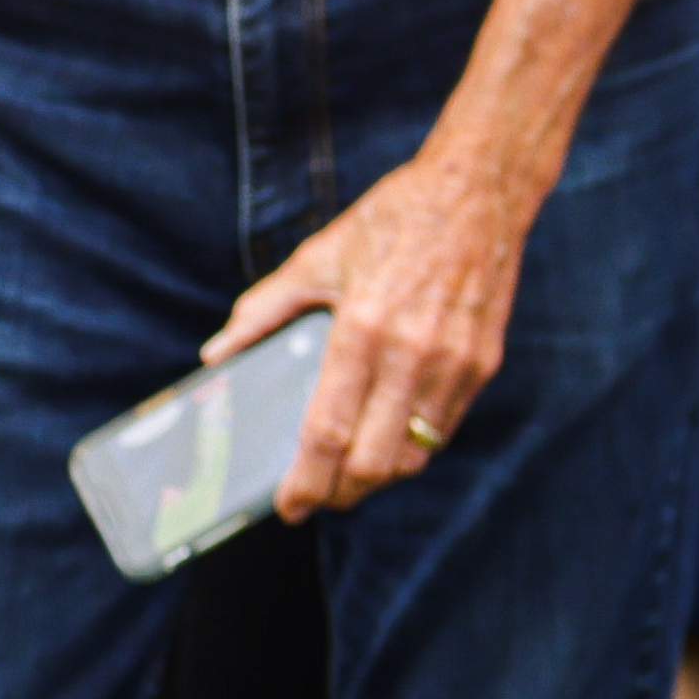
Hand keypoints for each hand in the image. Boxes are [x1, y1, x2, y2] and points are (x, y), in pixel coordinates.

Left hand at [212, 129, 543, 514]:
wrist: (478, 192)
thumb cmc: (393, 218)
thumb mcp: (319, 256)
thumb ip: (264, 310)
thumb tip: (217, 354)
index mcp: (363, 327)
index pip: (328, 432)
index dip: (305, 481)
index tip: (288, 506)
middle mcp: (413, 354)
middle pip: (372, 463)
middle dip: (339, 494)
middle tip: (313, 496)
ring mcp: (454, 364)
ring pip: (413, 457)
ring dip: (375, 478)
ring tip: (346, 477)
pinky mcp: (481, 364)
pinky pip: (442, 430)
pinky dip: (410, 448)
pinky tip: (386, 440)